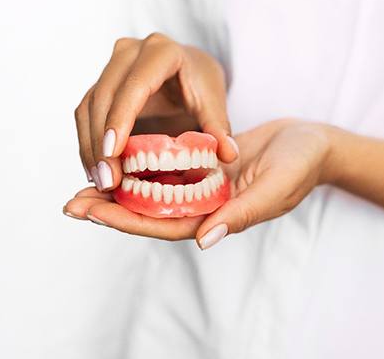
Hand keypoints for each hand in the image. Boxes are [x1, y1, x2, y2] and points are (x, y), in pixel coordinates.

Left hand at [63, 119, 338, 248]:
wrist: (312, 143)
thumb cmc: (300, 166)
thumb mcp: (274, 188)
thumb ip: (241, 215)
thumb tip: (205, 240)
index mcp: (219, 217)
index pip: (164, 224)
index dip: (125, 221)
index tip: (89, 211)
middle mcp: (206, 204)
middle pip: (150, 212)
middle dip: (111, 208)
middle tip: (71, 202)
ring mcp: (204, 185)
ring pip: (155, 191)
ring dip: (122, 188)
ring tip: (85, 180)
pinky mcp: (205, 164)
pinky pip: (168, 168)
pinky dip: (143, 165)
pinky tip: (121, 156)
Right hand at [74, 33, 238, 190]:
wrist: (188, 70)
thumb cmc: (201, 83)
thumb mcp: (214, 103)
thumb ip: (219, 128)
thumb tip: (228, 155)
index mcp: (162, 51)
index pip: (135, 86)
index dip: (120, 118)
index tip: (113, 152)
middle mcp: (130, 52)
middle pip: (104, 97)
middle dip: (101, 142)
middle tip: (108, 181)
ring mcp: (111, 66)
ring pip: (88, 107)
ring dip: (90, 147)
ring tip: (101, 182)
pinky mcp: (100, 84)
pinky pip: (85, 114)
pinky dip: (88, 144)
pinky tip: (96, 171)